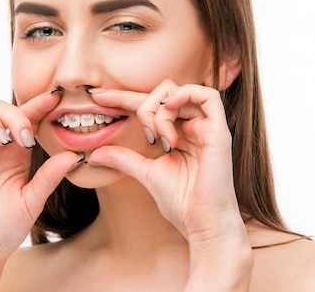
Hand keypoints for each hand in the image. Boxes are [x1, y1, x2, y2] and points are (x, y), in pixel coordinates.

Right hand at [0, 91, 81, 270]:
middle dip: (13, 116)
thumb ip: (49, 176)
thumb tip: (75, 155)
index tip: (54, 97)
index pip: (25, 118)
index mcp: (15, 152)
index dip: (37, 105)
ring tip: (2, 140)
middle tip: (24, 137)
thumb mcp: (33, 201)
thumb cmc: (6, 227)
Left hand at [87, 80, 246, 248]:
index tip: (98, 98)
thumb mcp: (146, 173)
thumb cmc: (181, 202)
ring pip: (178, 90)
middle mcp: (194, 126)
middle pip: (163, 91)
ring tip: (157, 135)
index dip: (123, 97)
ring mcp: (207, 127)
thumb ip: (124, 158)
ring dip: (159, 108)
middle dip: (142, 104)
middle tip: (143, 132)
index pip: (150, 105)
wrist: (202, 225)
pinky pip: (208, 95)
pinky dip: (184, 95)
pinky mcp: (219, 132)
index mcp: (179, 133)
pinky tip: (169, 110)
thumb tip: (94, 154)